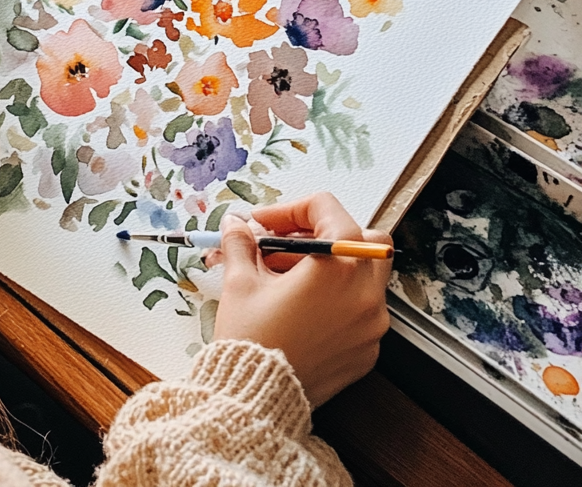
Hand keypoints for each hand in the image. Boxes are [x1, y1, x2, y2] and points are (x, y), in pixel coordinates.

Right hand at [205, 192, 391, 407]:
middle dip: (325, 233)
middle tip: (288, 243)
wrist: (256, 399)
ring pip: (366, 275)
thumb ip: (241, 244)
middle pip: (363, 237)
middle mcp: (364, 293)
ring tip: (283, 277)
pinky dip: (336, 299)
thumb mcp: (240, 282)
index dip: (291, 208)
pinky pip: (361, 310)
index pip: (327, 210)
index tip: (265, 223)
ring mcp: (371, 325)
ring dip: (330, 266)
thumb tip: (236, 226)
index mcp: (336, 267)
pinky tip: (300, 308)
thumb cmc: (251, 339)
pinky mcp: (368, 350)